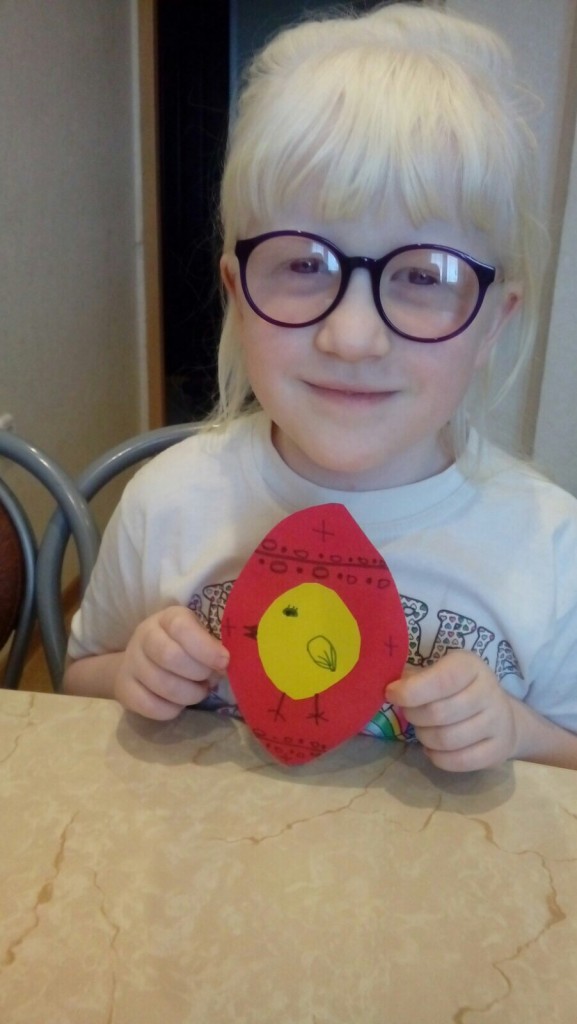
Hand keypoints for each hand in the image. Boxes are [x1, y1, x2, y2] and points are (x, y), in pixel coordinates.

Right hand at [114, 606, 229, 720]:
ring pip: (163, 685)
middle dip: (199, 673)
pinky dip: (173, 709)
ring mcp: (131, 662)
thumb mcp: (197, 635)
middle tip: (211, 679)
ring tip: (199, 691)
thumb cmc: (182, 646)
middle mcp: (144, 636)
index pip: (181, 627)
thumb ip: (212, 644)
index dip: (205, 647)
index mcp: (167, 618)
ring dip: (190, 694)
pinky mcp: (124, 688)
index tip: (224, 662)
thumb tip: (227, 664)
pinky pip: (151, 706)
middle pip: (170, 657)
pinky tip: (180, 703)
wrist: (141, 661)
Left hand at [386, 651, 518, 771]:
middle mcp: (488, 691)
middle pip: (439, 713)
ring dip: (425, 737)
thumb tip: (384, 685)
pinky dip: (439, 757)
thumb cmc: (457, 689)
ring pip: (447, 739)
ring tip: (424, 730)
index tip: (391, 694)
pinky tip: (434, 748)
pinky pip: (460, 761)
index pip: (442, 680)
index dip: (411, 691)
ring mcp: (498, 722)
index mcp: (470, 666)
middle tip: (410, 714)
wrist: (501, 715)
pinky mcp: (500, 749)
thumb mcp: (438, 671)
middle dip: (414, 716)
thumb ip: (412, 677)